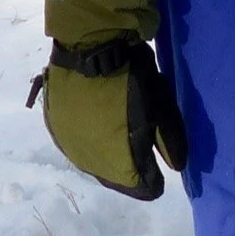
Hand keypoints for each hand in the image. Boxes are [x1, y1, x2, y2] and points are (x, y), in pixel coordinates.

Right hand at [31, 38, 186, 199]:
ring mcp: (71, 147)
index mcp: (120, 160)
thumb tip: (177, 166)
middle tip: (142, 151)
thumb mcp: (159, 102)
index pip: (144, 188)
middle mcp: (92, 163)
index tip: (161, 169)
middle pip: (117, 179)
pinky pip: (78, 147)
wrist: (87, 47)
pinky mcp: (57, 131)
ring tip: (121, 137)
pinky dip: (91, 142)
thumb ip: (170, 138)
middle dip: (131, 171)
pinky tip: (99, 127)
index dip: (155, 180)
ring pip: (96, 165)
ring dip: (109, 158)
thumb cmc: (131, 74)